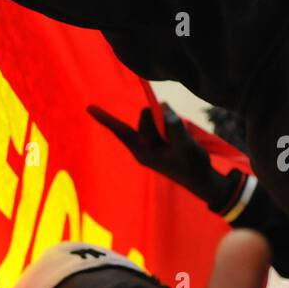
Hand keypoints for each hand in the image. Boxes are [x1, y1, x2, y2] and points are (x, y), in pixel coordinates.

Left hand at [88, 102, 230, 207]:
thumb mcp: (187, 147)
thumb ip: (175, 128)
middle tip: (175, 126)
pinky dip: (166, 120)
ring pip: (154, 120)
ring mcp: (150, 145)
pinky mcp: (159, 142)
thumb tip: (164, 108)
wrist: (201, 180)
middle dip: (158, 116)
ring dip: (166, 121)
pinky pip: (158, 124)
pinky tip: (174, 126)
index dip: (106, 118)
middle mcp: (142, 148)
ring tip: (181, 138)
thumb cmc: (193, 166)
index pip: (121, 131)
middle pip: (144, 120)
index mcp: (143, 152)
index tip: (88, 107)